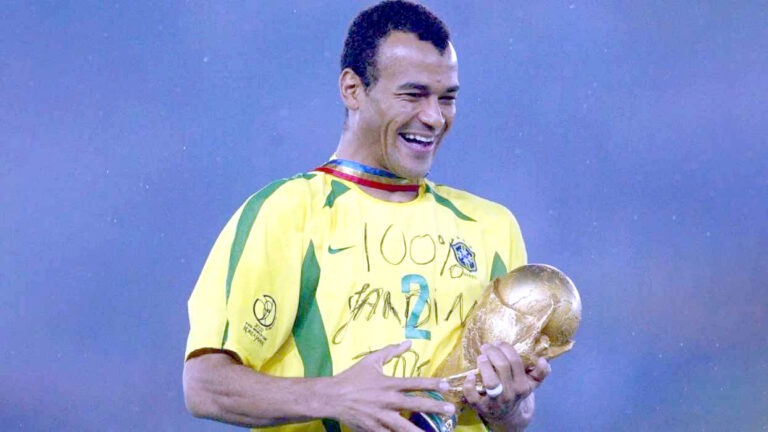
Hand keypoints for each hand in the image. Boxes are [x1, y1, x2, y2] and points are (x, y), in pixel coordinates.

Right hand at [327, 340, 454, 430]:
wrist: (332, 397)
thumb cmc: (352, 377)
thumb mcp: (371, 360)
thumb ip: (391, 351)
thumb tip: (408, 342)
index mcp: (388, 383)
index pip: (414, 383)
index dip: (432, 384)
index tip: (446, 386)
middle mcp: (387, 401)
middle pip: (415, 405)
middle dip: (434, 407)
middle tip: (450, 409)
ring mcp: (381, 417)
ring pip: (404, 427)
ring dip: (420, 431)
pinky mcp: (373, 429)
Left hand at [462, 342, 549, 430]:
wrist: (507, 416)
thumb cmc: (517, 392)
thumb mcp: (531, 384)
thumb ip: (540, 373)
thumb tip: (543, 360)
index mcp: (522, 386)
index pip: (515, 362)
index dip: (506, 348)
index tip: (498, 343)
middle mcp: (510, 393)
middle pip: (502, 367)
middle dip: (493, 352)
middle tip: (486, 346)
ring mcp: (495, 401)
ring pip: (490, 381)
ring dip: (484, 365)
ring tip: (480, 357)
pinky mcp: (480, 406)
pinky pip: (472, 396)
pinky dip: (469, 384)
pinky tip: (470, 375)